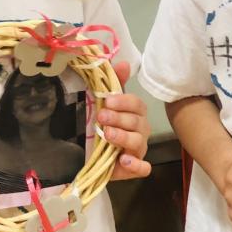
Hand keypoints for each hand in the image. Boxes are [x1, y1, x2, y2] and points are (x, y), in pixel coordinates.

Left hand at [101, 61, 151, 180]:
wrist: (88, 153)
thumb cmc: (102, 124)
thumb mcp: (104, 103)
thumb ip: (113, 83)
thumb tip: (123, 62)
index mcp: (135, 113)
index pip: (137, 104)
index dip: (124, 101)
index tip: (108, 100)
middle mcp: (140, 131)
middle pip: (137, 122)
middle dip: (119, 118)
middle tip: (102, 116)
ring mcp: (138, 150)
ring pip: (139, 143)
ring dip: (124, 138)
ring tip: (107, 135)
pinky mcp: (133, 168)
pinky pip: (143, 168)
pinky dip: (136, 165)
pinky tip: (123, 160)